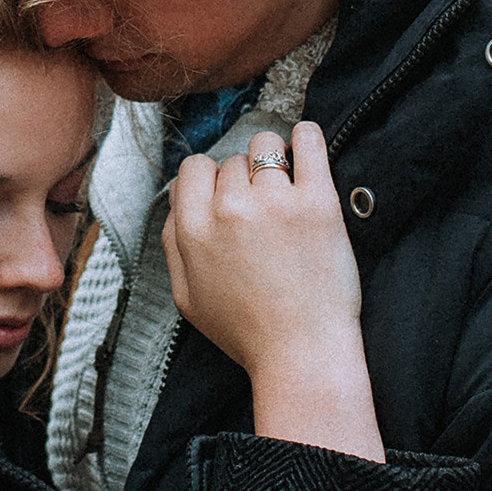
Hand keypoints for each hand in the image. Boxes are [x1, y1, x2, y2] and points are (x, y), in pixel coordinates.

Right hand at [163, 120, 361, 372]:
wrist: (302, 353)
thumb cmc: (246, 332)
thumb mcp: (187, 297)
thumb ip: (174, 244)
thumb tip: (178, 202)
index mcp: (193, 229)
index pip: (193, 168)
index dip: (209, 181)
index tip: (227, 198)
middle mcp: (229, 208)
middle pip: (231, 160)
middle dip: (245, 179)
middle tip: (263, 211)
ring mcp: (275, 202)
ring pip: (265, 144)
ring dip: (273, 159)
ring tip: (286, 185)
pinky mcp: (317, 202)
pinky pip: (310, 142)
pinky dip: (307, 137)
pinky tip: (306, 145)